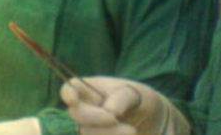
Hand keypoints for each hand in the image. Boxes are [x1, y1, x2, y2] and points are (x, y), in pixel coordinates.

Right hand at [60, 77, 189, 134]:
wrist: (152, 123)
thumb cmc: (138, 101)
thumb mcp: (134, 93)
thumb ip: (121, 98)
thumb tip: (109, 112)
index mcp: (87, 91)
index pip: (69, 90)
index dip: (68, 94)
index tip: (73, 100)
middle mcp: (83, 110)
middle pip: (77, 115)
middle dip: (98, 118)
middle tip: (122, 122)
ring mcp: (88, 128)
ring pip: (87, 133)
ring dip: (111, 134)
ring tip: (133, 131)